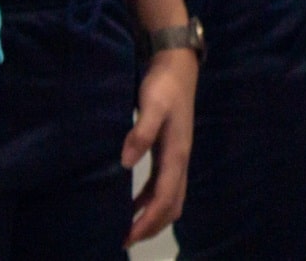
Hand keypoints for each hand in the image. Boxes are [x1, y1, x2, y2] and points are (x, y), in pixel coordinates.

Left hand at [121, 49, 195, 243]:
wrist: (177, 66)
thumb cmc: (164, 86)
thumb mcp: (152, 106)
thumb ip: (141, 132)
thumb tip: (125, 163)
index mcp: (177, 154)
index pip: (165, 198)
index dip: (148, 220)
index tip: (127, 237)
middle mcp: (180, 160)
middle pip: (172, 204)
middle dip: (152, 225)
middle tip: (125, 240)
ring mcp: (176, 156)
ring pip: (170, 196)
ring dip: (152, 215)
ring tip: (127, 228)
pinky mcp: (170, 150)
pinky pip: (162, 185)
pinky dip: (150, 200)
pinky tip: (132, 203)